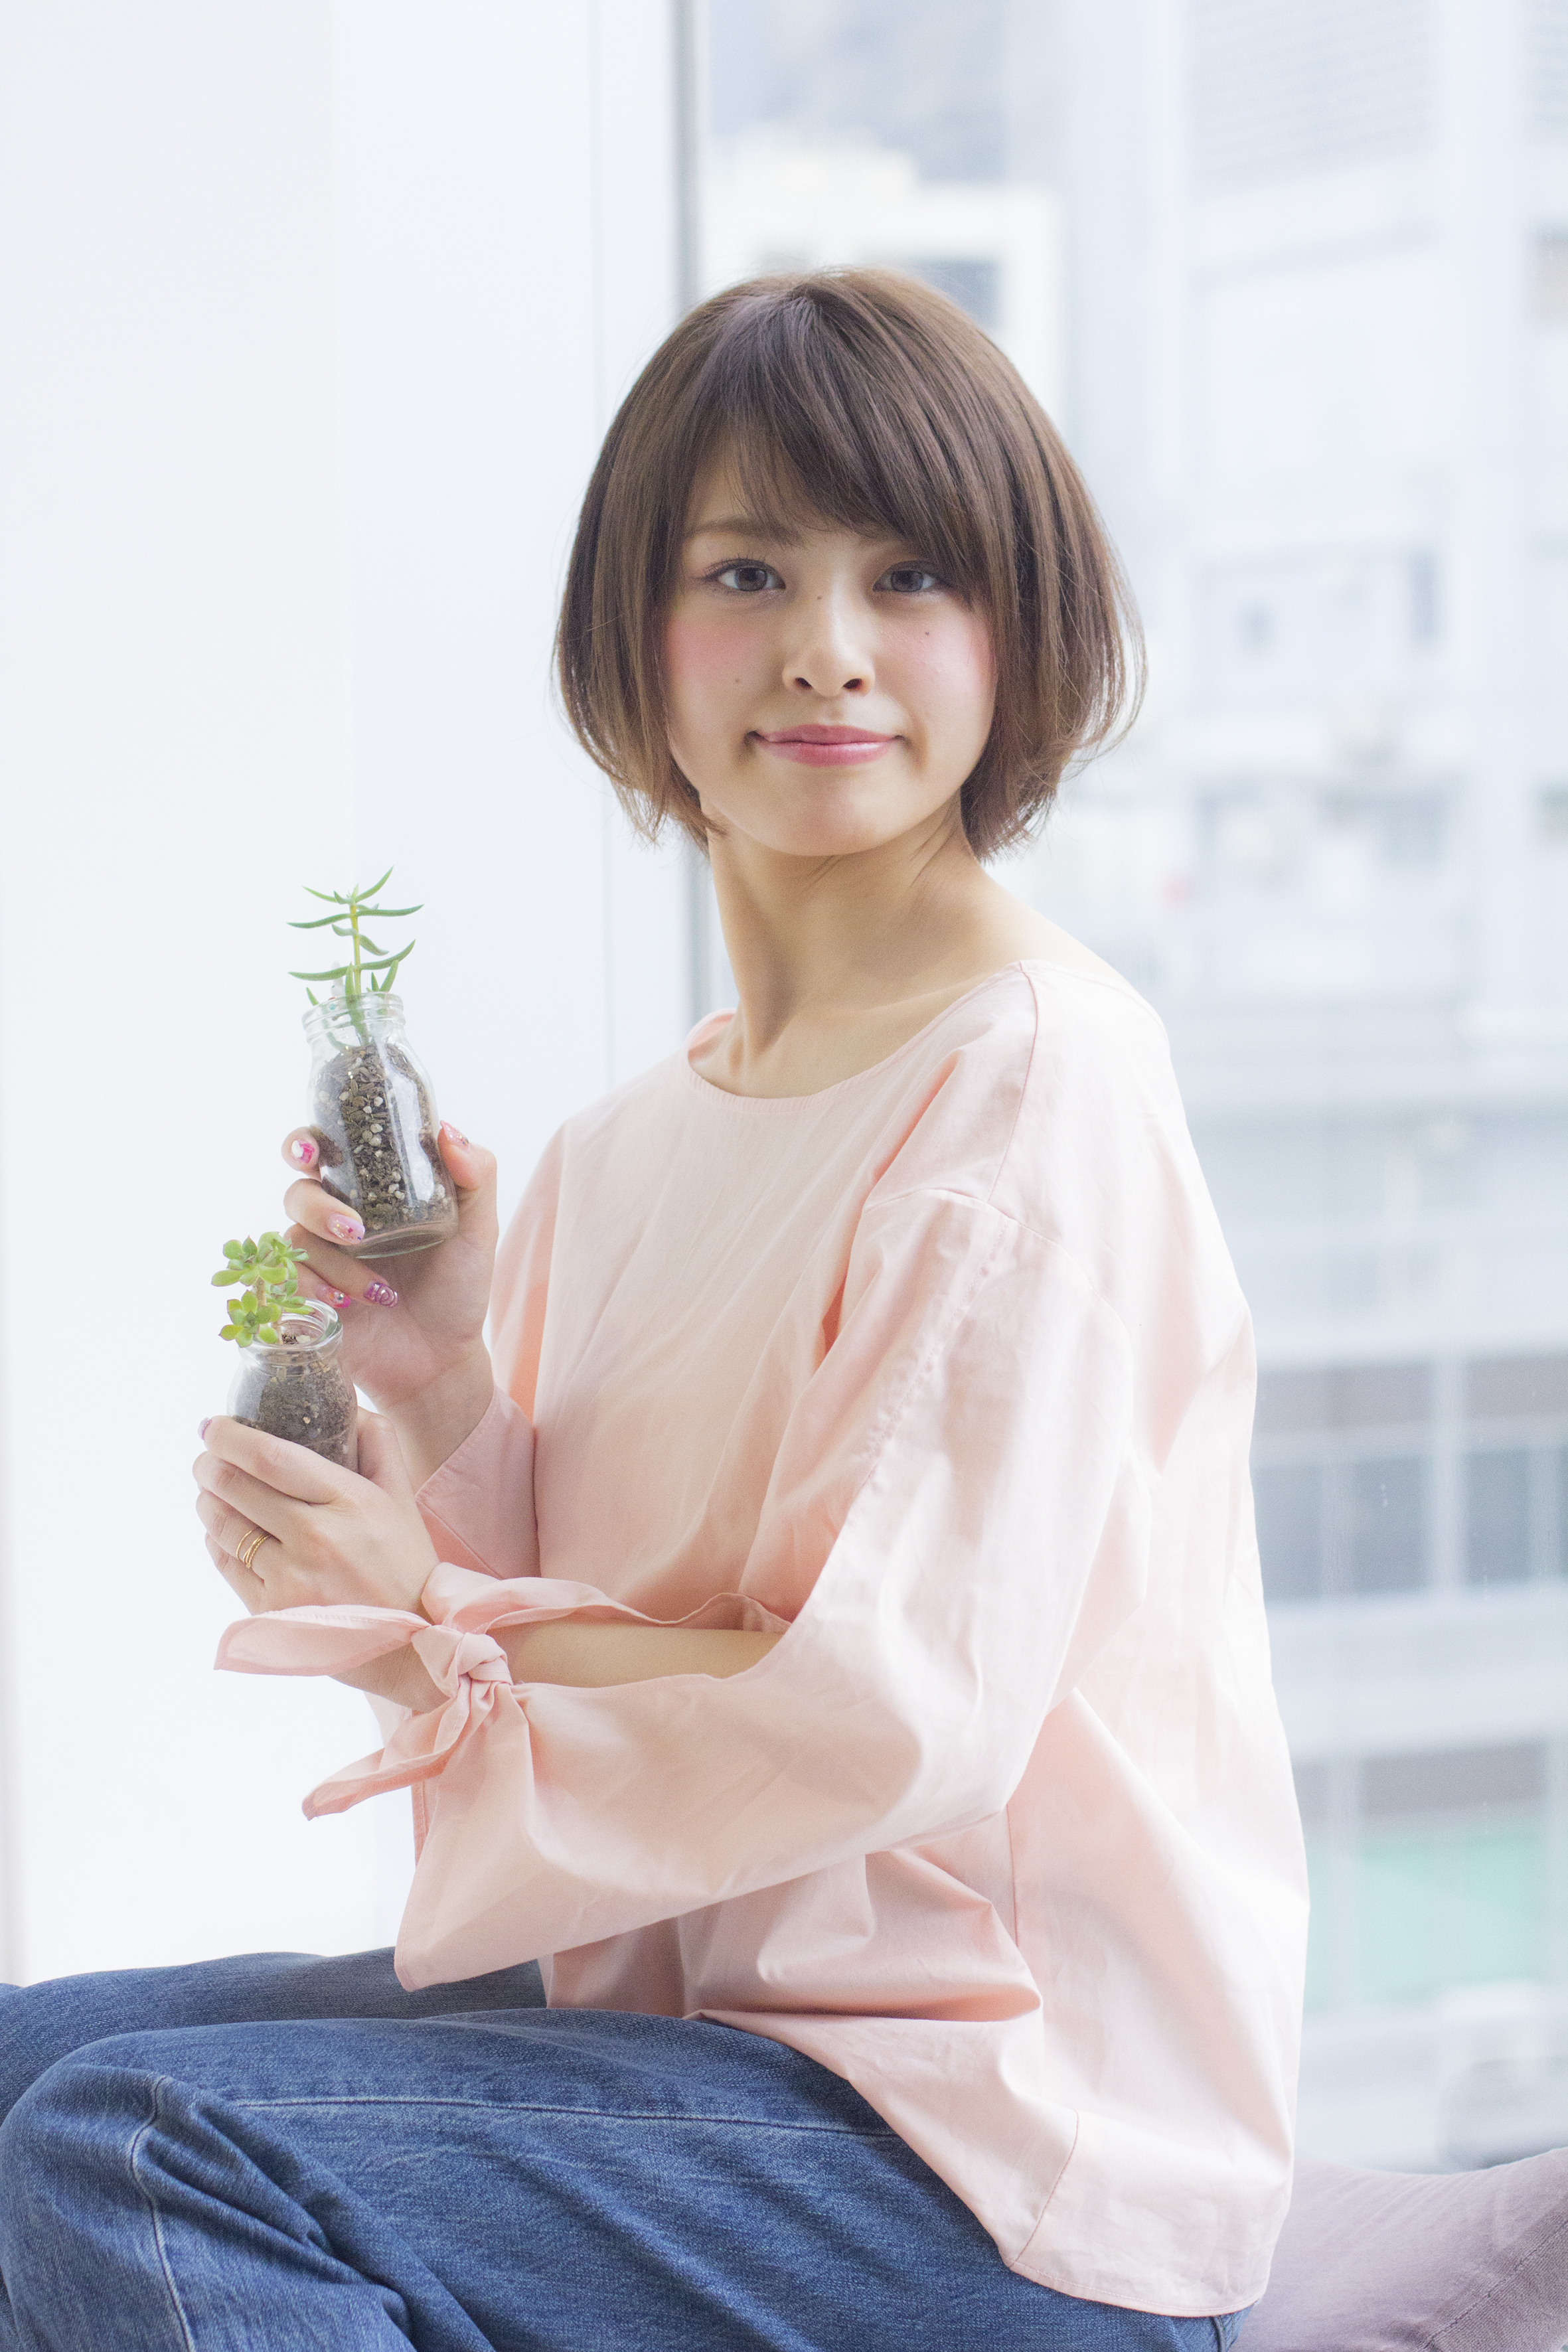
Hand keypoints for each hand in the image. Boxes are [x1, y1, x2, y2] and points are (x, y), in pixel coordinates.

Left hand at [195, 1412, 442, 1707]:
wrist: (410, 1644)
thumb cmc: (405, 1564)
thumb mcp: (401, 1498)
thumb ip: (378, 1444)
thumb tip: (347, 1406)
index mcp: (347, 1502)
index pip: (271, 1457)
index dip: (231, 1437)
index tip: (214, 1425)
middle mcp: (314, 1538)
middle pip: (236, 1487)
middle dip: (209, 1465)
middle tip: (206, 1457)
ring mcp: (288, 1577)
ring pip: (223, 1525)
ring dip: (207, 1501)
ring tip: (210, 1492)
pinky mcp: (269, 1610)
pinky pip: (225, 1563)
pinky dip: (216, 1540)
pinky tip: (222, 1531)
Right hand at [278, 1121, 498, 1416]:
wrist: (441, 1359)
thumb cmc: (458, 1289)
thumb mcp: (478, 1230)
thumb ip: (476, 1176)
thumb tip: (447, 1130)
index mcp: (370, 1192)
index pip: (324, 1152)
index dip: (304, 1143)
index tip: (310, 1152)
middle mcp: (336, 1220)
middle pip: (298, 1191)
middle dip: (316, 1205)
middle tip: (353, 1230)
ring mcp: (319, 1260)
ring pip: (295, 1238)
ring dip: (332, 1260)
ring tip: (374, 1286)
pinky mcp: (305, 1298)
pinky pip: (285, 1282)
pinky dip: (313, 1289)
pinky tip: (345, 1304)